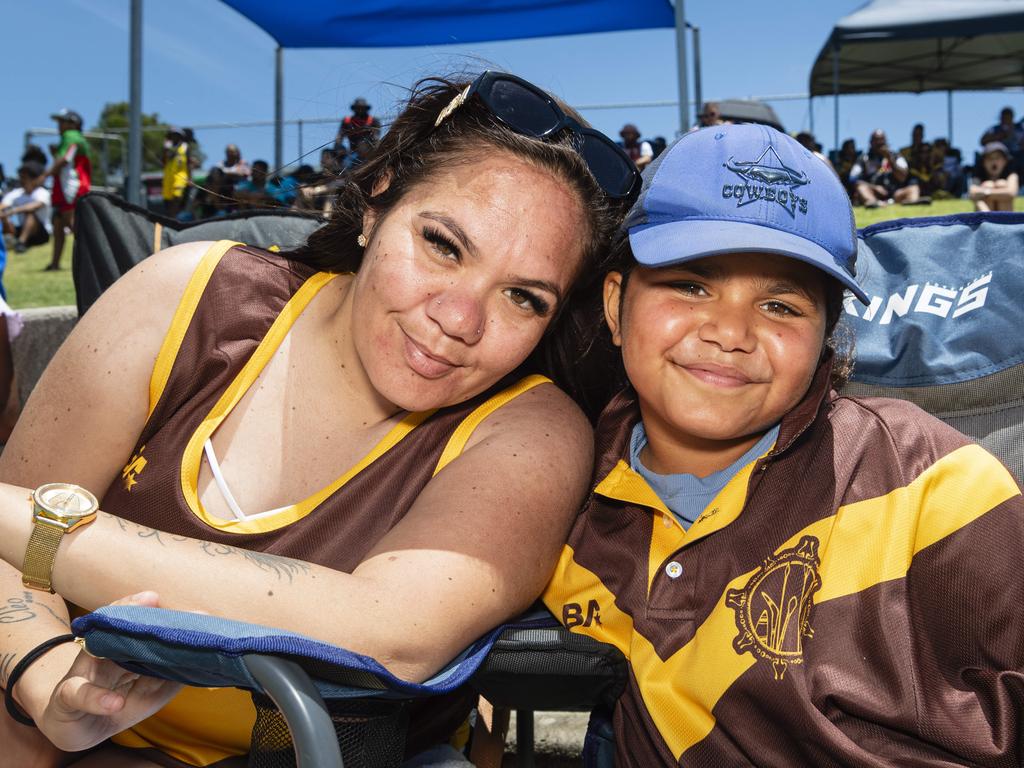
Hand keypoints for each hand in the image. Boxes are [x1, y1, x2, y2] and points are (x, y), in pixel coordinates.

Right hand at [34, 591, 181, 752]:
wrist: (77, 728)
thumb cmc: (116, 701)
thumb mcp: (150, 690)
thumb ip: (172, 675)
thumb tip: (205, 662)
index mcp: (125, 647)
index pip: (139, 621)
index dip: (161, 612)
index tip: (188, 607)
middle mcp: (102, 651)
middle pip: (114, 623)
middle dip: (134, 609)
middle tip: (154, 598)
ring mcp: (83, 671)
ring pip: (92, 648)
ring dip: (113, 640)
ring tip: (136, 633)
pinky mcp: (67, 696)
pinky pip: (79, 693)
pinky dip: (98, 698)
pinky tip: (115, 702)